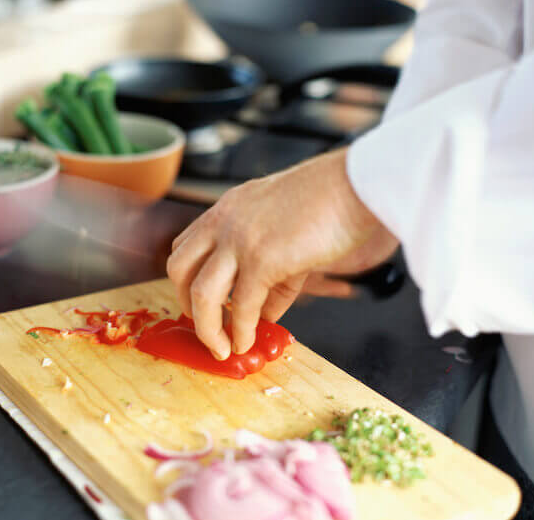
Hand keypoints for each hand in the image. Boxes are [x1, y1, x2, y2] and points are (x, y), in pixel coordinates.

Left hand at [166, 148, 388, 359]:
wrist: (355, 185)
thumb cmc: (331, 202)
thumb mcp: (287, 232)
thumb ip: (273, 273)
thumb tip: (266, 314)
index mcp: (228, 209)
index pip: (186, 245)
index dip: (187, 278)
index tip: (197, 302)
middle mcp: (224, 221)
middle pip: (178, 268)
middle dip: (185, 303)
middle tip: (204, 327)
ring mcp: (239, 240)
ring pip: (200, 293)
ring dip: (206, 328)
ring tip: (221, 349)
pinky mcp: (262, 259)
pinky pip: (242, 305)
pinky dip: (241, 331)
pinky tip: (247, 343)